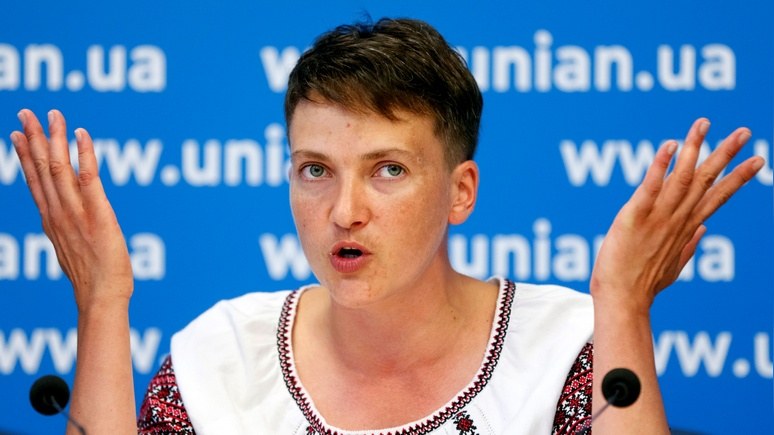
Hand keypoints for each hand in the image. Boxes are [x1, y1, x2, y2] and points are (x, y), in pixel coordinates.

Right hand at [11, 109, 132, 310]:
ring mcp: (76, 213)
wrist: (102, 298)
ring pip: (59, 168)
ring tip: (53, 114)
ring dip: (55, 138)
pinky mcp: (97, 214)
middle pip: (40, 169)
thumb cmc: (92, 279)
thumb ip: (66, 230)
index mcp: (51, 220)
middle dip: (33, 138)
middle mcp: (58, 213)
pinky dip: (85, 154)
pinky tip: (82, 135)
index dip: (24, 156)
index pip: (34, 182)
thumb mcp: (71, 249)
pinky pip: (89, 178)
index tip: (15, 134)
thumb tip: (62, 223)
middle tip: (26, 112)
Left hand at [590, 118, 763, 313]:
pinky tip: (669, 145)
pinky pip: (650, 187)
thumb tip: (703, 228)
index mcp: (686, 228)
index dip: (738, 177)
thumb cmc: (643, 284)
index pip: (717, 197)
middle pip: (706, 181)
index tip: (758, 159)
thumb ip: (688, 245)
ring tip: (703, 124)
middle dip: (726, 154)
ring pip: (680, 177)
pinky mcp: (634, 216)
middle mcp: (677, 219)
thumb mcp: (672, 265)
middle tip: (745, 131)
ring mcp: (657, 217)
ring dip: (693, 148)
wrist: (622, 300)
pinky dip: (660, 165)